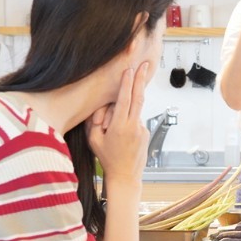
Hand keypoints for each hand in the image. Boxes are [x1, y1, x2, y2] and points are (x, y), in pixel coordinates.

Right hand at [86, 61, 150, 183]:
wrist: (126, 176)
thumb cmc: (106, 158)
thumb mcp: (94, 140)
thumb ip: (96, 121)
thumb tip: (104, 105)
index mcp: (120, 127)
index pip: (124, 100)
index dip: (127, 84)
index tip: (130, 70)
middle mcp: (134, 126)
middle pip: (139, 98)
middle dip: (141, 79)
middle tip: (145, 64)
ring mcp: (142, 129)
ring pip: (134, 111)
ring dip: (126, 111)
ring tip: (112, 132)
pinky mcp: (146, 133)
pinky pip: (135, 121)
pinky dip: (128, 122)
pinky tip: (122, 139)